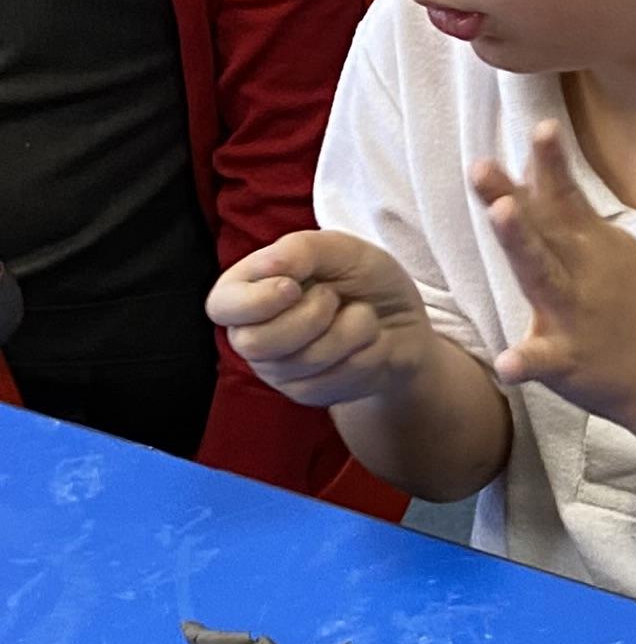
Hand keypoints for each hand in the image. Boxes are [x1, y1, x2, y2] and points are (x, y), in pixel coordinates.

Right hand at [207, 232, 439, 410]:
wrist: (406, 325)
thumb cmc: (363, 281)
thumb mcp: (340, 249)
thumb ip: (302, 249)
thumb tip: (269, 265)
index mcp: (247, 292)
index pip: (222, 307)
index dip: (257, 300)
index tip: (293, 287)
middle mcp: (253, 335)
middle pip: (256, 343)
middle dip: (311, 316)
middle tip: (335, 298)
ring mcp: (279, 372)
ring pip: (306, 361)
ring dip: (352, 330)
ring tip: (362, 316)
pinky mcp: (309, 394)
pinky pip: (339, 378)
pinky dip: (369, 352)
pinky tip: (371, 343)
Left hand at [472, 123, 635, 425]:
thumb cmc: (627, 306)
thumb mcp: (604, 250)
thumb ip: (564, 215)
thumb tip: (528, 170)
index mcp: (590, 243)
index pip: (561, 198)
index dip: (550, 163)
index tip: (542, 126)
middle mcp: (584, 271)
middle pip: (545, 226)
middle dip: (515, 194)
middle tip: (482, 164)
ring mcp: (577, 315)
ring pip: (543, 277)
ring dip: (521, 243)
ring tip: (500, 213)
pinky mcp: (569, 360)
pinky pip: (544, 360)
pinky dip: (525, 362)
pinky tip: (507, 363)